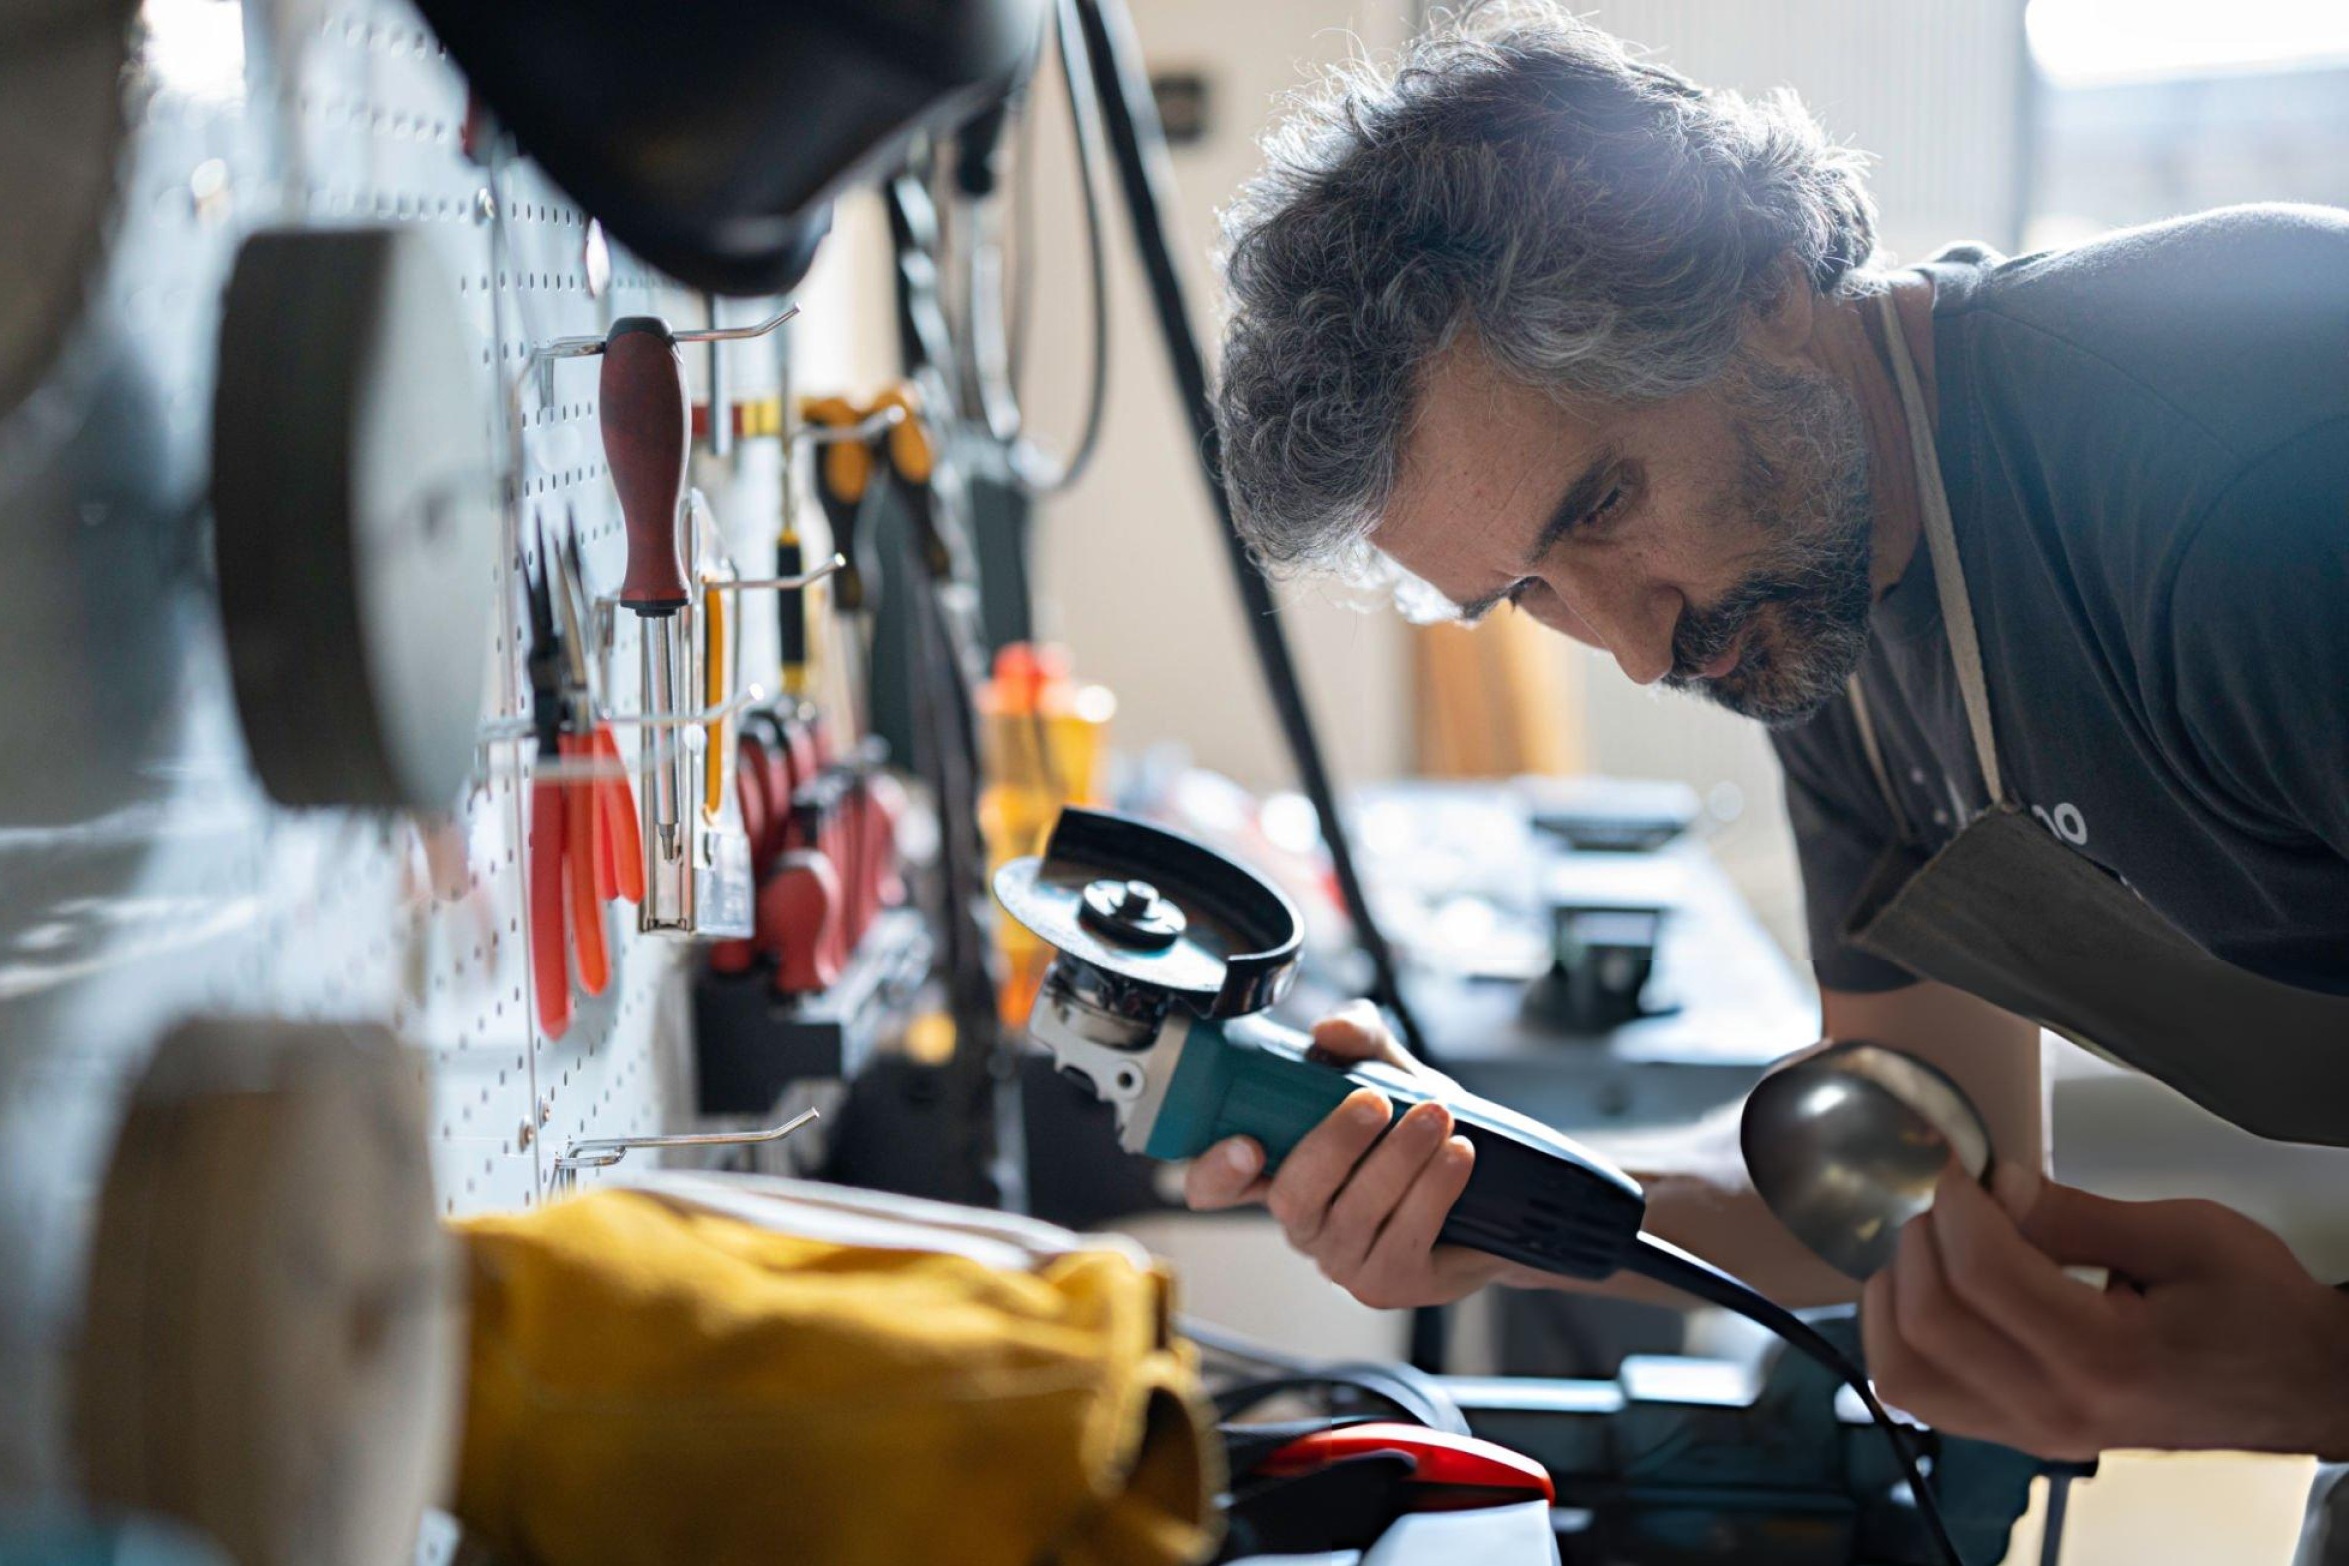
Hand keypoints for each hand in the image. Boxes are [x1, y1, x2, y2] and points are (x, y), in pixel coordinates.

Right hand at [1180, 1000, 1514, 1308]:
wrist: (1495, 1184)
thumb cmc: (1418, 1126)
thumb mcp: (1389, 1069)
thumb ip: (1358, 1038)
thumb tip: (1329, 1031)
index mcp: (1279, 1170)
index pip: (1215, 1184)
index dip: (1215, 1171)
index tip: (1244, 1144)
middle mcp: (1303, 1220)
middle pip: (1291, 1197)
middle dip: (1333, 1145)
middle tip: (1375, 1102)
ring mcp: (1342, 1258)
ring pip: (1355, 1214)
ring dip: (1398, 1159)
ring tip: (1435, 1117)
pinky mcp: (1389, 1281)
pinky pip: (1403, 1239)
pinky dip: (1432, 1190)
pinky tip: (1456, 1156)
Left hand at [1864, 1162, 2348, 1460]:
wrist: (2304, 1385)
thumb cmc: (2260, 1312)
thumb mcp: (2186, 1236)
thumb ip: (2077, 1214)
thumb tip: (1996, 1184)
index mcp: (2106, 1358)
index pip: (1981, 1274)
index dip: (1957, 1204)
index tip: (1966, 1170)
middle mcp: (2059, 1409)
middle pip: (1926, 1322)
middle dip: (1922, 1240)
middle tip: (1954, 1203)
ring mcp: (2036, 1432)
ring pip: (1904, 1373)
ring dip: (1897, 1295)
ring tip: (1938, 1248)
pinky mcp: (2025, 1435)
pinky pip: (1925, 1395)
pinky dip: (1904, 1338)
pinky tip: (1935, 1292)